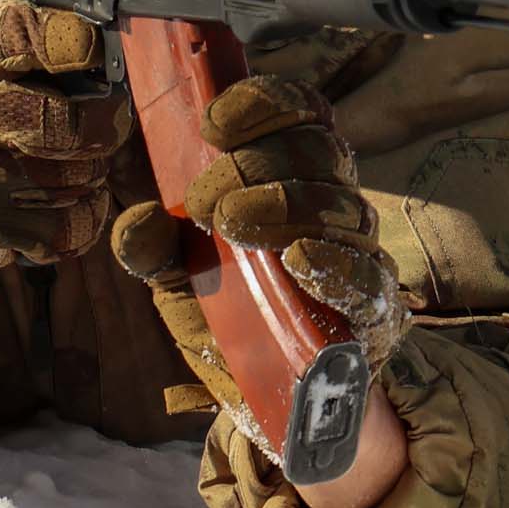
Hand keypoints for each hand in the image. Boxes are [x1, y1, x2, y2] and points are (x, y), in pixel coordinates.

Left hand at [110, 73, 410, 507]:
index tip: (214, 122)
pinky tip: (299, 261)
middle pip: (318, 152)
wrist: (279, 403)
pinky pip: (367, 278)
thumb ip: (157, 251)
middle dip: (254, 164)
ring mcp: (359, 256)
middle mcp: (334, 206)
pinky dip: (335, 265)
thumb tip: (135, 223)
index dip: (264, 105)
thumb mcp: (182, 283)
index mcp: (294, 178)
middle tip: (203, 203)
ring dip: (284, 205)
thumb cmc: (235, 322)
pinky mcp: (374, 313)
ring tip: (232, 224)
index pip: (301, 116)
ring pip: (343, 205)